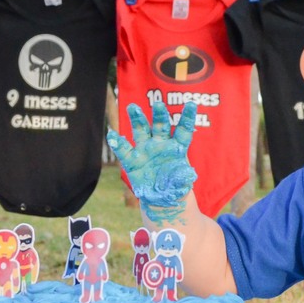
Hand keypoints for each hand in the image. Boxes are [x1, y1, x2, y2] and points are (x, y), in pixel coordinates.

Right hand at [106, 100, 197, 222]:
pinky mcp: (132, 161)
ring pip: (141, 131)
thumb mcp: (182, 183)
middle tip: (158, 104)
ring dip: (137, 119)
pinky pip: (124, 150)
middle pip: (160, 126)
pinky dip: (117, 142)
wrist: (161, 198)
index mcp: (176, 148)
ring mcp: (145, 151)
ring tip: (133, 107)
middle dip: (159, 114)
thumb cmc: (175, 187)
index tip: (191, 104)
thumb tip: (188, 174)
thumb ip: (183, 177)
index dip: (187, 118)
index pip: (183, 130)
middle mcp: (160, 144)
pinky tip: (112, 134)